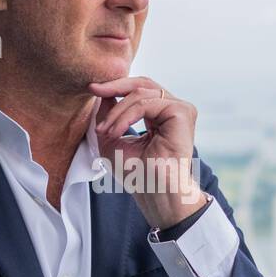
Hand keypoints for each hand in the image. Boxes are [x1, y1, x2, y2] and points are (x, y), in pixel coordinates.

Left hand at [89, 76, 205, 231]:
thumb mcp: (112, 139)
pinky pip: (146, 104)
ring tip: (105, 131)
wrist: (154, 192)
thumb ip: (108, 115)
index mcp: (160, 115)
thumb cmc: (137, 173)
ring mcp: (180, 109)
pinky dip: (126, 116)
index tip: (93, 89)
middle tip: (94, 90)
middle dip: (115, 86)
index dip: (116, 87)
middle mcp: (173, 110)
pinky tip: (116, 132)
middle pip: (142, 84)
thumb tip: (103, 92)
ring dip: (117, 112)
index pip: (139, 91)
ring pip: (140, 94)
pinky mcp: (183, 112)